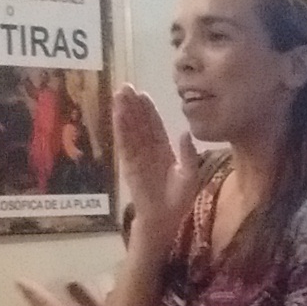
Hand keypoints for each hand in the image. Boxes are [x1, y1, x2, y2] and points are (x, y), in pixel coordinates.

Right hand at [114, 85, 198, 229]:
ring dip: (123, 112)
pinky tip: (117, 115)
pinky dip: (121, 129)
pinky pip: (124, 144)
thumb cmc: (178, 200)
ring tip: (118, 95)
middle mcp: (148, 151)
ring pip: (130, 130)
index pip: (155, 127)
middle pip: (139, 124)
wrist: (164, 219)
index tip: (143, 95)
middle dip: (133, 106)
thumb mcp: (189, 175)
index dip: (149, 111)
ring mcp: (137, 157)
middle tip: (126, 86)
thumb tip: (185, 132)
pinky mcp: (129, 165)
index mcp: (164, 151)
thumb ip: (188, 154)